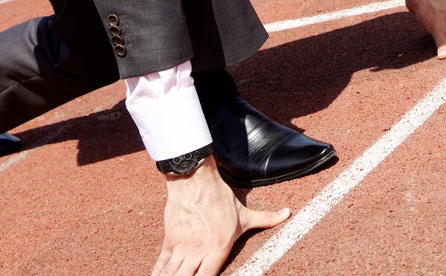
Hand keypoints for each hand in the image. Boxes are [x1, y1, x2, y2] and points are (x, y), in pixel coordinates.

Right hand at [153, 160, 288, 275]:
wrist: (194, 180)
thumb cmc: (220, 197)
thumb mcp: (245, 213)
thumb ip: (266, 218)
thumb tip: (288, 214)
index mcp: (219, 248)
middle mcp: (198, 251)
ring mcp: (182, 247)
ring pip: (171, 275)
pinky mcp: (170, 240)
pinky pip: (161, 264)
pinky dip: (157, 274)